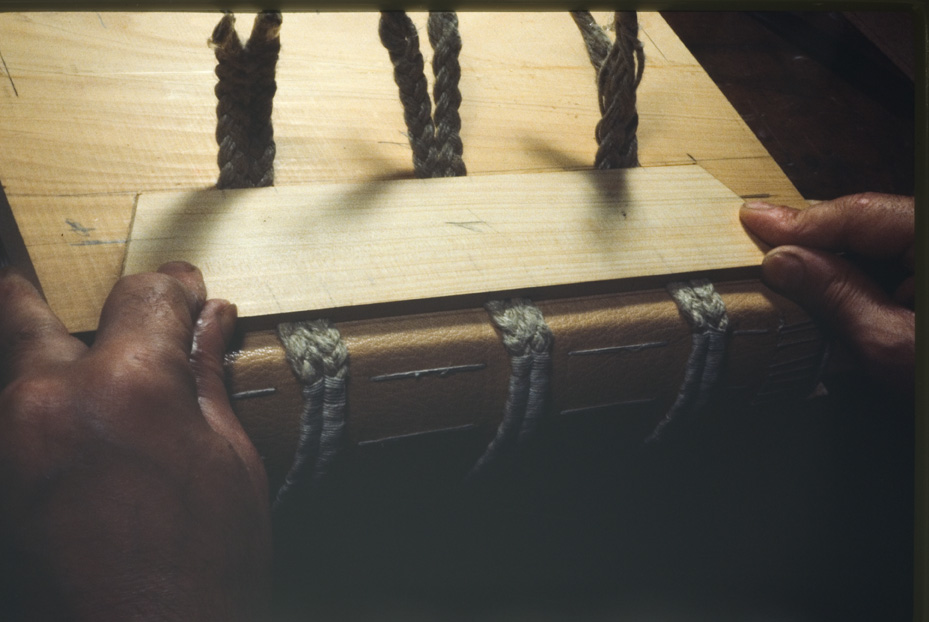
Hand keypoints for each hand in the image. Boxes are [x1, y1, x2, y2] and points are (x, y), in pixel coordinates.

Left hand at [0, 262, 270, 619]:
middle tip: (100, 320)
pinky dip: (34, 414)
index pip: (143, 294)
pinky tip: (73, 437)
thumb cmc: (205, 566)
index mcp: (127, 387)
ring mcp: (3, 443)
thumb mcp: (228, 459)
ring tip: (86, 390)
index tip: (190, 295)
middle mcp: (47, 400)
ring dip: (41, 363)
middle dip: (63, 302)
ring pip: (3, 368)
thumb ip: (205, 377)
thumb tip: (212, 319)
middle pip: (29, 310)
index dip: (175, 288)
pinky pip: (7, 421)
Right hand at [739, 193, 914, 398]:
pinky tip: (838, 306)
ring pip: (883, 249)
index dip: (803, 219)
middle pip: (873, 226)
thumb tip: (784, 260)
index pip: (864, 214)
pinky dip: (866, 287)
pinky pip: (898, 272)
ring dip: (839, 269)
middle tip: (766, 250)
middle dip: (819, 243)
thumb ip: (835, 294)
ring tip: (794, 285)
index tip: (756, 219)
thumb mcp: (891, 344)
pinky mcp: (926, 291)